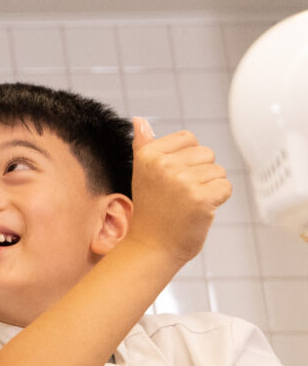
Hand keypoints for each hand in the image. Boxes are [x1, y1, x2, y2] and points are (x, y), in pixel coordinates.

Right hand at [126, 118, 231, 264]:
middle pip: (207, 153)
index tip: (172, 177)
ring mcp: (181, 181)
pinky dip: (218, 199)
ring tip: (189, 202)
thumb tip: (139, 120)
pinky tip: (200, 209)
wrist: (153, 245)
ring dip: (210, 187)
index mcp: (148, 154)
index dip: (187, 158)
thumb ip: (144, 145)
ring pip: (218, 171)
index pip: (188, 138)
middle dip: (201, 172)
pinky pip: (226, 187)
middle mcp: (162, 165)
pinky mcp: (200, 198)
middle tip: (181, 193)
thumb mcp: (143, 173)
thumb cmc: (153, 209)